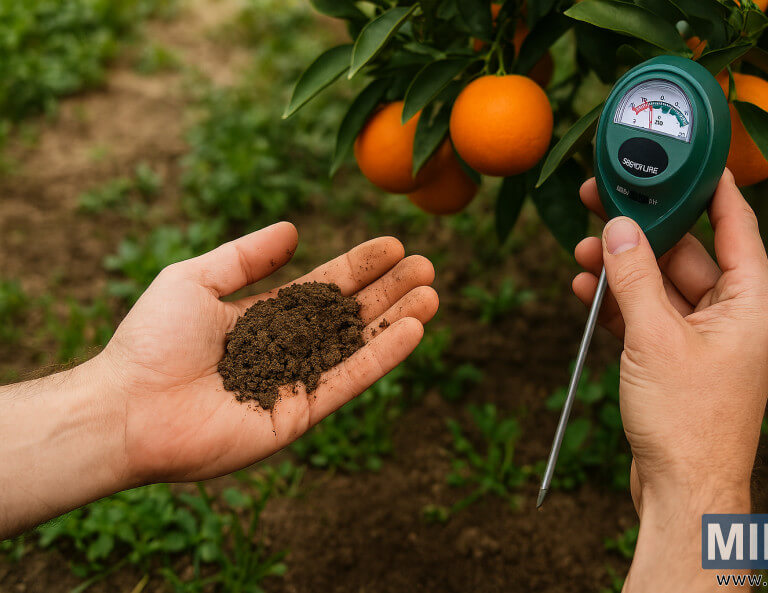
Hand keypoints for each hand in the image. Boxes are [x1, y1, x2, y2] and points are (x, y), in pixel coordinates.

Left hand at [100, 223, 437, 484]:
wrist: (127, 407)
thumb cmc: (150, 339)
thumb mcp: (194, 278)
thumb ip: (245, 256)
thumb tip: (293, 230)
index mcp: (262, 317)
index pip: (322, 287)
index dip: (358, 266)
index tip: (393, 244)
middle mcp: (285, 349)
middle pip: (349, 315)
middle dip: (388, 290)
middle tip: (427, 265)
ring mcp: (295, 383)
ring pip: (357, 345)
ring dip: (396, 320)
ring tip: (432, 293)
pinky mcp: (300, 415)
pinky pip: (348, 380)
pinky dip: (383, 356)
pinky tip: (413, 329)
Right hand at [572, 171, 767, 589]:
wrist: (685, 491)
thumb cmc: (688, 421)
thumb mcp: (654, 337)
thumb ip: (634, 277)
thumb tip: (617, 227)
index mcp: (750, 299)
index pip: (734, 221)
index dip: (707, 183)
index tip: (682, 151)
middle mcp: (732, 312)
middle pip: (684, 250)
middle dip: (639, 230)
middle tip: (600, 198)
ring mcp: (703, 335)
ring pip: (659, 282)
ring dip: (621, 267)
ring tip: (580, 250)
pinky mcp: (676, 357)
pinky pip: (647, 314)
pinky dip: (618, 301)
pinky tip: (585, 287)